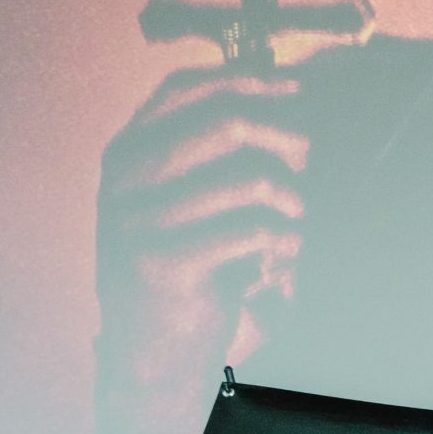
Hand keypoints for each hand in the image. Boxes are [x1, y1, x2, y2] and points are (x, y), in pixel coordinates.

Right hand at [95, 67, 310, 433]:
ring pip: (251, 180)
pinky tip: (280, 265)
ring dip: (293, 204)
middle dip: (286, 138)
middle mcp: (123, 178)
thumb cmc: (194, 272)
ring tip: (294, 228)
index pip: (184, 89)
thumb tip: (289, 99)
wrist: (157, 354)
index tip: (297, 86)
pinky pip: (256, 230)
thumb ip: (221, 155)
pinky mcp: (160, 260)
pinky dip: (287, 245)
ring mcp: (135, 218)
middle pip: (224, 124)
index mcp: (127, 152)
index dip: (245, 79)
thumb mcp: (196, 203)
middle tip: (310, 164)